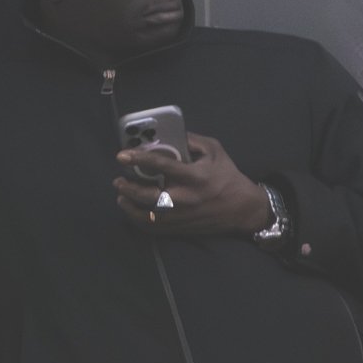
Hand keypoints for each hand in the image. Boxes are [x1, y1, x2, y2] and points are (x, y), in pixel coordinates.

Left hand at [114, 133, 273, 235]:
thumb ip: (191, 141)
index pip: (161, 166)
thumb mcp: (214, 151)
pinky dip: (138, 220)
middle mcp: (186, 198)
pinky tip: (132, 210)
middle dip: (128, 187)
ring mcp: (182, 216)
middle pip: (148, 196)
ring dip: (129, 206)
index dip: (139, 159)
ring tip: (121, 196)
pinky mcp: (180, 228)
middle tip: (119, 179)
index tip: (122, 156)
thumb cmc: (227, 176)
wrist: (243, 209)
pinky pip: (153, 228)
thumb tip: (167, 135)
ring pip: (147, 216)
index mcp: (194, 176)